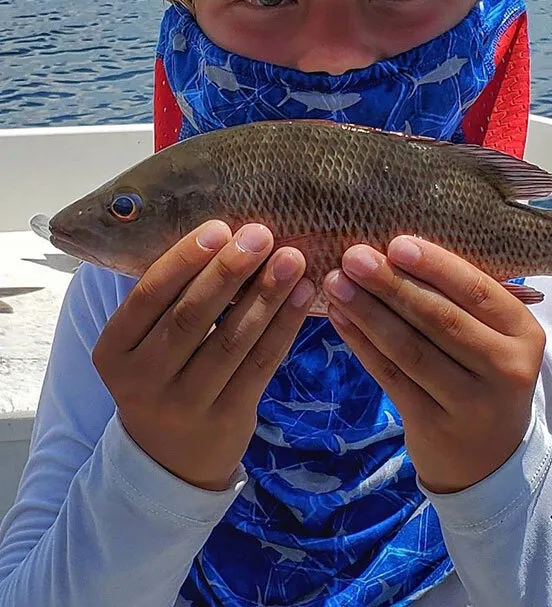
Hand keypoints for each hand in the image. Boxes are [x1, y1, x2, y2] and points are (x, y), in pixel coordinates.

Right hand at [92, 220, 313, 490]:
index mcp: (114, 351)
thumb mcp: (146, 343)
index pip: (148, 296)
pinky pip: (260, 364)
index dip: (185, 259)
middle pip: (191, 317)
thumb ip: (173, 297)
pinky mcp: (225, 419)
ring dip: (266, 295)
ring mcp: (183, 405)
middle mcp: (142, 380)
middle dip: (229, 271)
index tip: (220, 227)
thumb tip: (227, 232)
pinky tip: (303, 294)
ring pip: (231, 341)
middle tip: (262, 234)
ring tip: (292, 258)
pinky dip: (284, 325)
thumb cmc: (163, 374)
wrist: (169, 459)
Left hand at [323, 237, 544, 494]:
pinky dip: (361, 344)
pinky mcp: (435, 426)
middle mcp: (506, 369)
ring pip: (411, 349)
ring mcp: (472, 403)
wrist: (489, 459)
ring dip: (368, 312)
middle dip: (391, 284)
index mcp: (524, 333)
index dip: (435, 266)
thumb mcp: (493, 337)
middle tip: (353, 256)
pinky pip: (391, 376)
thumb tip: (397, 248)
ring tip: (336, 283)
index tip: (395, 243)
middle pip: (440, 319)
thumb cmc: (482, 374)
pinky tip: (339, 318)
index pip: (478, 291)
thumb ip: (460, 299)